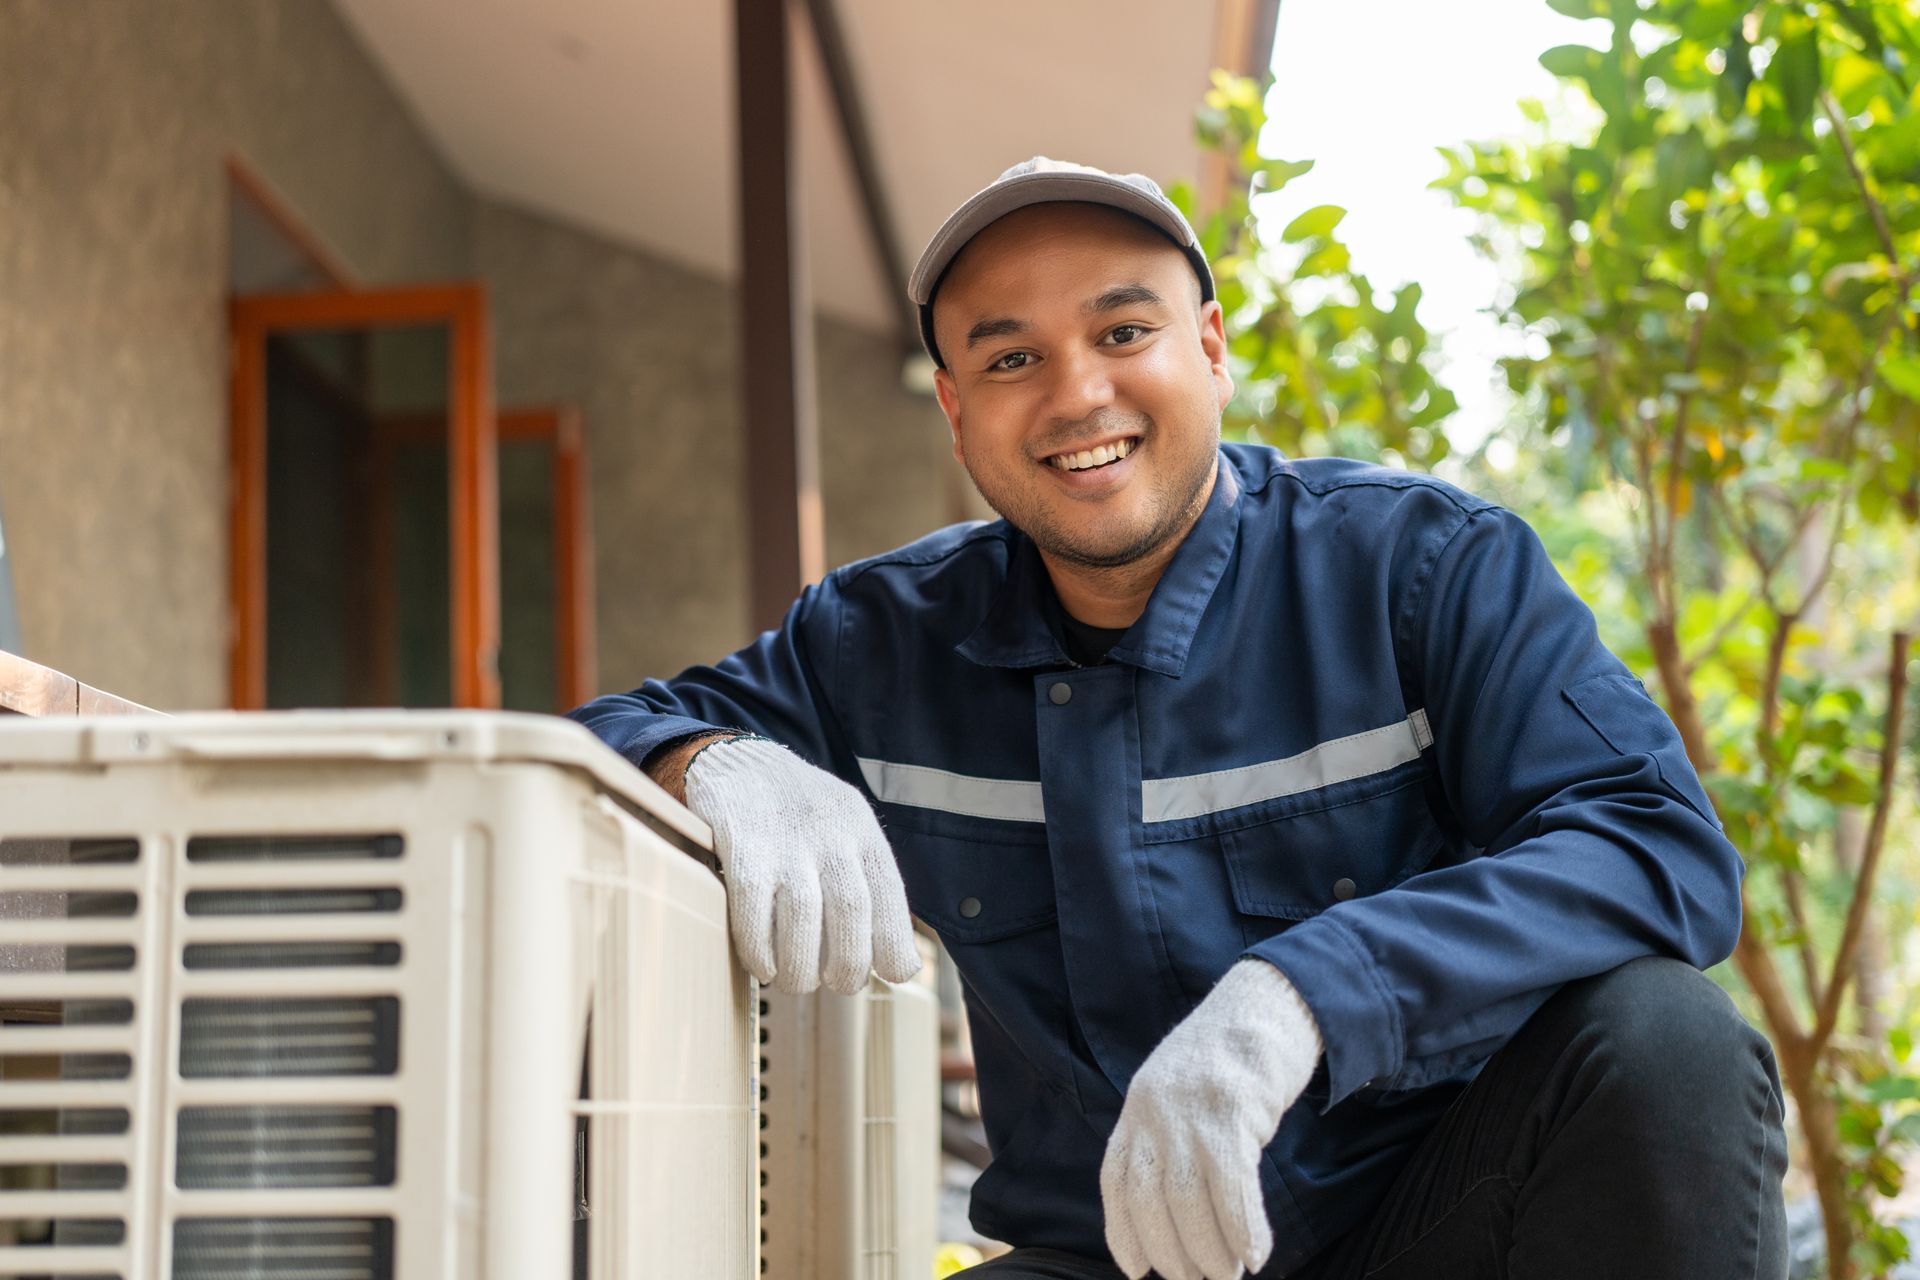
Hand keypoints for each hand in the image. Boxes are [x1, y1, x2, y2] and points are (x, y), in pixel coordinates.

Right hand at [682, 735, 921, 994]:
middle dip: (848, 965)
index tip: (890, 975)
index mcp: (861, 831)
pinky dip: (759, 948)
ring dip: (800, 966)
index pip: (888, 896)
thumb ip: (871, 886)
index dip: (893, 944)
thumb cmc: (799, 812)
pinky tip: (763, 965)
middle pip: (850, 910)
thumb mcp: (847, 828)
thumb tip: (901, 966)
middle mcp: (828, 834)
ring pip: (802, 916)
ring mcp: (784, 841)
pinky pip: (753, 910)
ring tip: (796, 981)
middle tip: (837, 984)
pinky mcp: (742, 847)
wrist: (738, 762)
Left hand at [1100, 959, 1321, 1279]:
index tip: (1136, 1269)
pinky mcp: (1233, 1109)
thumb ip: (1166, 1140)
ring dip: (1210, 1252)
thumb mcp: (1178, 1093)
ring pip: (1189, 1203)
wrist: (1268, 1003)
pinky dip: (1243, 1230)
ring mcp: (1191, 1109)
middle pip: (1151, 1201)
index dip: (1122, 1231)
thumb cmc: (1230, 1060)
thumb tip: (1170, 1215)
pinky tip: (1256, 1253)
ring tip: (1228, 1275)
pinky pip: (1233, 1188)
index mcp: (1137, 1108)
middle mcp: (1154, 1110)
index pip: (1116, 1181)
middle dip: (1174, 1254)